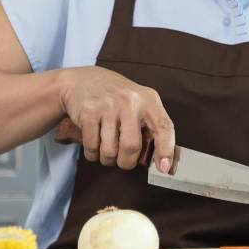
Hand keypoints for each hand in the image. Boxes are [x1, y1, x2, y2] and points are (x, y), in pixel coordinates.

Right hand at [57, 66, 175, 171]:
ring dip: (107, 159)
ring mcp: (107, 105)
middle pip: (131, 146)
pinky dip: (92, 153)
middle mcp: (130, 100)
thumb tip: (166, 165)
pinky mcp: (88, 111)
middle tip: (124, 159)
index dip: (166, 150)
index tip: (164, 168)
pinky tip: (94, 143)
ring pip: (109, 151)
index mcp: (148, 99)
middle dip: (126, 162)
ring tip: (107, 148)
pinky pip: (91, 147)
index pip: (163, 127)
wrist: (82, 80)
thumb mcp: (140, 104)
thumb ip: (152, 128)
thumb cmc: (116, 98)